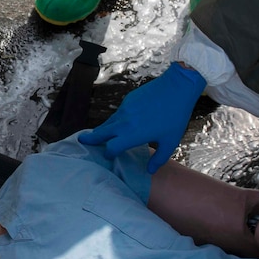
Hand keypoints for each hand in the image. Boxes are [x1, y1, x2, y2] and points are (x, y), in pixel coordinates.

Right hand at [80, 62, 205, 171]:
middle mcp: (124, 122)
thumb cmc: (175, 116)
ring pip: (108, 122)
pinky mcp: (128, 100)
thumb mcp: (170, 141)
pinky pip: (118, 114)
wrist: (177, 87)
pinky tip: (121, 124)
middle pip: (101, 133)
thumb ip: (159, 158)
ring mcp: (125, 109)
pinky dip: (115, 121)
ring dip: (103, 130)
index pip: (111, 147)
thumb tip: (150, 170)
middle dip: (90, 139)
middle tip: (81, 141)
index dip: (108, 153)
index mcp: (133, 135)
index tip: (108, 156)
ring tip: (100, 135)